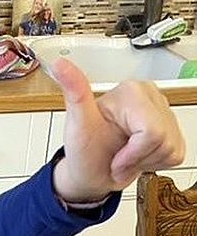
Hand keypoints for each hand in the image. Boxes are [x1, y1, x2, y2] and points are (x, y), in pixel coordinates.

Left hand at [50, 58, 185, 202]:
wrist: (91, 172)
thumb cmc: (84, 151)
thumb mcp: (76, 125)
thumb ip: (74, 93)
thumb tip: (60, 64)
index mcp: (132, 92)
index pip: (151, 132)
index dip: (132, 153)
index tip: (114, 156)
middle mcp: (151, 97)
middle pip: (163, 140)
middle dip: (137, 158)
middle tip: (118, 158)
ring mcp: (164, 113)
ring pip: (171, 148)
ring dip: (144, 161)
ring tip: (125, 157)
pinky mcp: (172, 130)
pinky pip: (176, 155)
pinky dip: (155, 163)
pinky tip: (137, 157)